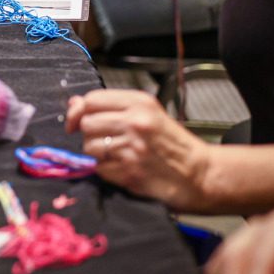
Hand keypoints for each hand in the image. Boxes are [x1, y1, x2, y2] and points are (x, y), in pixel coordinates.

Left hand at [65, 89, 210, 210]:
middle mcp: (134, 123)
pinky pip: (99, 169)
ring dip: (97, 153)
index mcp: (139, 103)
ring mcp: (131, 149)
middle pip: (86, 123)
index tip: (76, 120)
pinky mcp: (129, 173)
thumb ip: (112, 106)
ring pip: (89, 147)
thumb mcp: (147, 113)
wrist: (200, 174)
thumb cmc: (172, 143)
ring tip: (117, 154)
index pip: (91, 100)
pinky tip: (124, 167)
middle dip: (90, 133)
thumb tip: (74, 104)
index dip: (79, 110)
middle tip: (106, 139)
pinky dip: (107, 170)